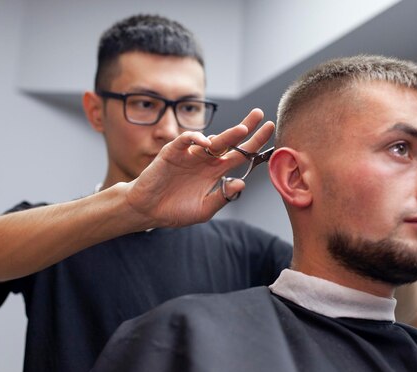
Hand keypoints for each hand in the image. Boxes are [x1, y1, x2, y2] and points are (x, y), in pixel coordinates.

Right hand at [122, 108, 274, 227]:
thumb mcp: (204, 209)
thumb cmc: (175, 210)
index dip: (255, 143)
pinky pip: (185, 140)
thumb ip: (223, 197)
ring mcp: (189, 154)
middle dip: (246, 127)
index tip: (269, 132)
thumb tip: (242, 183)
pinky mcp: (172, 153)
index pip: (240, 154)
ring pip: (211, 139)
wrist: (147, 211)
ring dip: (227, 134)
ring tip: (242, 130)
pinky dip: (195, 138)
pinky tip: (206, 142)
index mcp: (215, 171)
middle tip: (260, 115)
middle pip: (230, 140)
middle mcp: (205, 160)